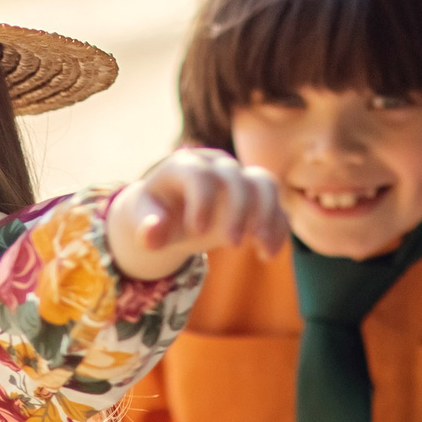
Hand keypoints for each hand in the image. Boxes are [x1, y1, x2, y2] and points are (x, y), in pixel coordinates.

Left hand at [107, 147, 288, 280]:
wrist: (170, 211)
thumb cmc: (155, 214)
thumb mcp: (143, 222)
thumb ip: (147, 229)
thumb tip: (152, 237)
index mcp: (184, 166)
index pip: (200, 175)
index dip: (202, 201)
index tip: (198, 231)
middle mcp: (215, 166)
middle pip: (237, 179)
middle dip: (239, 212)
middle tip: (232, 244)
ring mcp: (238, 178)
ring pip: (265, 185)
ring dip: (269, 216)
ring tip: (262, 248)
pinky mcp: (255, 196)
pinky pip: (276, 206)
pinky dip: (277, 229)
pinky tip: (267, 254)